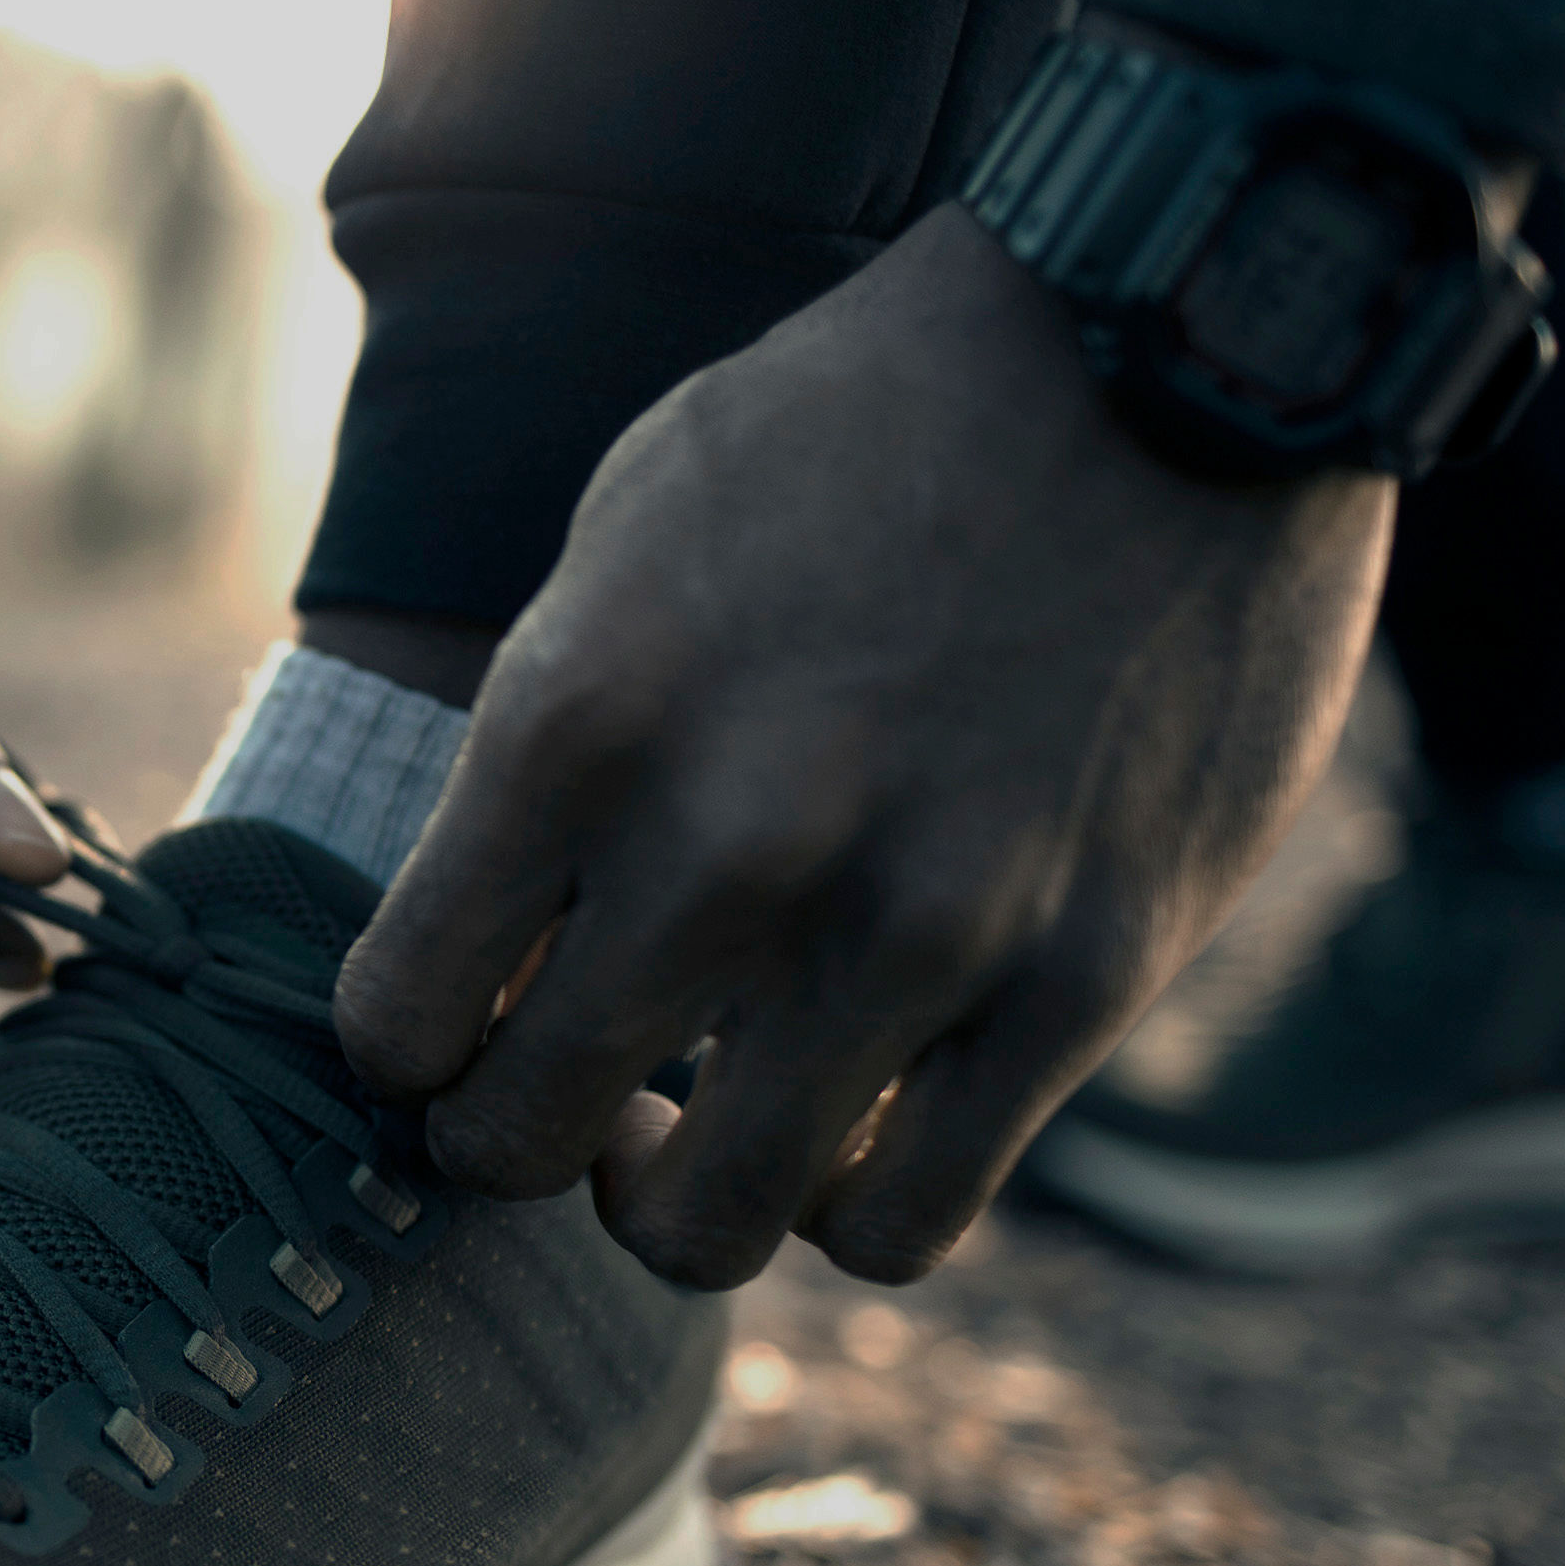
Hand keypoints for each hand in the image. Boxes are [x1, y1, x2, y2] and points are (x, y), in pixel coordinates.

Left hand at [334, 205, 1394, 1287]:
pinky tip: (844, 1126)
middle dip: (519, 1142)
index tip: (455, 1031)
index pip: (396, 1021)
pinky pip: (906, 1223)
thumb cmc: (865, 426)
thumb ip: (542, 745)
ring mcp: (918, 926)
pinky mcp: (1084, 978)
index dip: (408, 1058)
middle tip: (572, 1089)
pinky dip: (844, 1207)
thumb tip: (480, 939)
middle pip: (520, 1145)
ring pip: (709, 1229)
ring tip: (701, 1127)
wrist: (1168, 337)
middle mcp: (731, 843)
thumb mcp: (626, 533)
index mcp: (577, 717)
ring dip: (674, 1202)